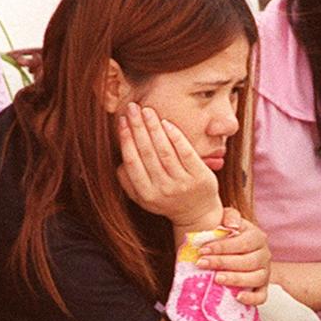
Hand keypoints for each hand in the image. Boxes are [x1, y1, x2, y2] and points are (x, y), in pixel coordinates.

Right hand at [116, 102, 222, 229]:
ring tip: (147, 111)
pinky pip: (185, 152)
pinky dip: (175, 136)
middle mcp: (164, 190)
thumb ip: (128, 182)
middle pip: (147, 153)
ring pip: (165, 150)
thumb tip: (119, 160)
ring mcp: (183, 183)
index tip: (121, 121)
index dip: (126, 140)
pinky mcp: (200, 177)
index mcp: (146, 194)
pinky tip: (166, 123)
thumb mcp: (143, 198)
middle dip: (138, 127)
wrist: (197, 213)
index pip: (132, 162)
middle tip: (132, 107)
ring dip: (154, 127)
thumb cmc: (166, 200)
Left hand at [194, 207, 270, 305]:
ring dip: (235, 279)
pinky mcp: (262, 289)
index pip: (242, 243)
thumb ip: (229, 216)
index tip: (202, 250)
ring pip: (255, 278)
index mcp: (257, 238)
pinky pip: (261, 296)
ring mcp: (265, 273)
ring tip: (217, 279)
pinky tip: (238, 297)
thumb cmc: (228, 237)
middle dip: (222, 263)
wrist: (234, 251)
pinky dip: (251, 298)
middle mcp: (264, 255)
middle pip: (248, 261)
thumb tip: (230, 224)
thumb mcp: (228, 221)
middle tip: (202, 264)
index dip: (222, 247)